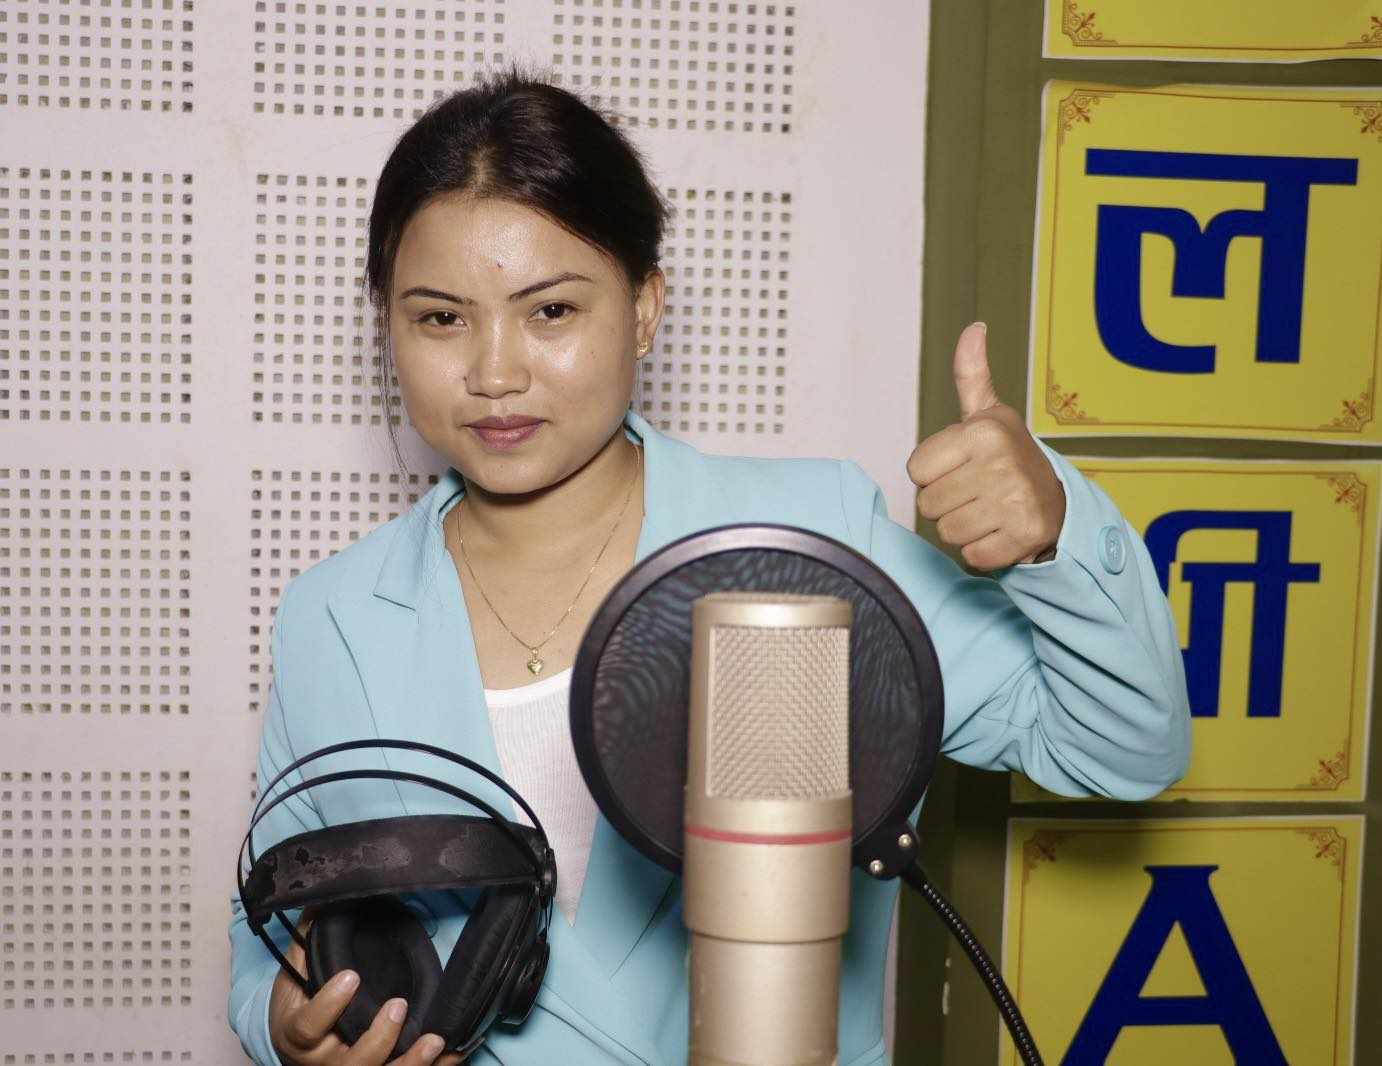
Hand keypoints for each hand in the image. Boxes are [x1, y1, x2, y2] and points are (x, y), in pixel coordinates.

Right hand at [268, 908, 465, 1065]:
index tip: (351, 975)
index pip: (309, 1026)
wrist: (294, 1045)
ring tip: (434, 1040)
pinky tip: (452, 1053)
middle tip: (398, 1004)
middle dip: (378, 1038)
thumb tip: (325, 896)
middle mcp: (325, 1062)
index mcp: (298, 1035)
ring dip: (410, 1062)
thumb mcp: (294, 973)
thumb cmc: (298, 1004)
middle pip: (351, 1063)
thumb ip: (308, 940)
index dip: (330, 1005)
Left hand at [907, 322, 1065, 570]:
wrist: (1058, 502)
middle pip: (927, 504)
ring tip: (988, 510)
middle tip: (977, 491)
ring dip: (962, 527)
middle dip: (946, 502)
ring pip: (946, 532)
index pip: (916, 470)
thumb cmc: (1007, 456)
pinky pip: (971, 555)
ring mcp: (1014, 502)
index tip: (961, 466)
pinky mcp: (1023, 538)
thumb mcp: (988, 413)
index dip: (933, 473)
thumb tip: (974, 328)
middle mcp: (1001, 463)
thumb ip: (971, 373)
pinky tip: (1001, 531)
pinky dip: (982, 550)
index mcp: (984, 431)